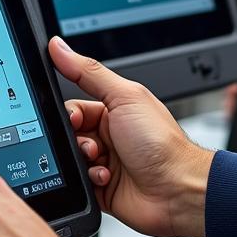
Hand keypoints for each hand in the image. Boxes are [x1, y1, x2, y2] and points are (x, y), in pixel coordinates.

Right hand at [50, 37, 213, 236]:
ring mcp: (107, 161)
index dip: (71, 115)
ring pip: (72, 159)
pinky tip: (105, 178)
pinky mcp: (103, 186)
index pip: (75, 107)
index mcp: (115, 110)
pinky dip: (88, 180)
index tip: (74, 120)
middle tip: (91, 145)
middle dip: (75, 140)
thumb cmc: (162, 143)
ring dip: (82, 161)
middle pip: (70, 134)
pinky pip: (79, 182)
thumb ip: (89, 73)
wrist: (177, 188)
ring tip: (100, 161)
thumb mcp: (124, 97)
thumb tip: (59, 48)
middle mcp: (110, 134)